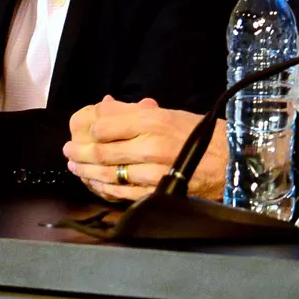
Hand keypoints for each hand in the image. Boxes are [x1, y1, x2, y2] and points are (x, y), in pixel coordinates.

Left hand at [63, 97, 226, 201]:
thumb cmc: (200, 134)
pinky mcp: (154, 194)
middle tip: (68, 152)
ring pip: (106, 174)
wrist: (230, 161)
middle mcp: (149, 146)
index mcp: (152, 121)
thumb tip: (105, 105)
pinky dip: (103, 188)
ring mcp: (151, 173)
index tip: (81, 132)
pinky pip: (120, 193)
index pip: (104, 126)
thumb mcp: (169, 114)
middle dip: (78, 153)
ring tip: (75, 168)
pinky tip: (95, 184)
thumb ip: (134, 111)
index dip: (88, 130)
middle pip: (100, 151)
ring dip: (85, 172)